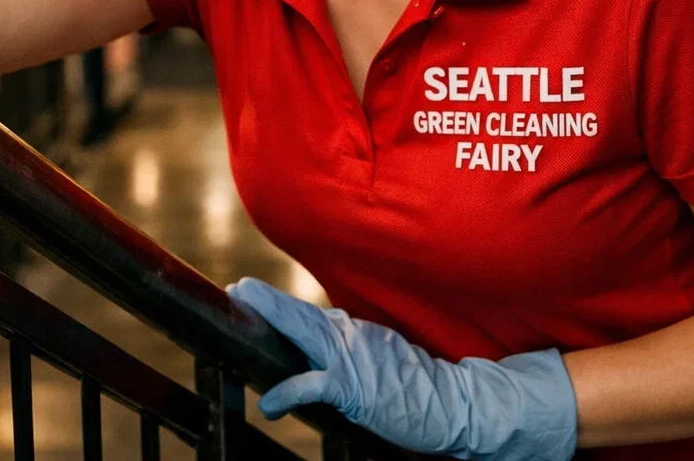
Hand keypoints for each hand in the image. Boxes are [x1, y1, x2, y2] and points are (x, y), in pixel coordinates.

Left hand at [228, 277, 576, 460]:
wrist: (454, 403)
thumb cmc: (417, 385)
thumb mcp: (382, 355)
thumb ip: (353, 345)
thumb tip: (326, 337)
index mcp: (356, 332)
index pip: (311, 315)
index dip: (279, 304)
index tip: (250, 291)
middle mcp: (351, 337)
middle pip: (301, 315)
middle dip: (268, 302)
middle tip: (239, 289)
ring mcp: (352, 360)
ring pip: (304, 335)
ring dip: (272, 320)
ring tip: (242, 308)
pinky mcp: (354, 388)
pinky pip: (314, 387)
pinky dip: (287, 392)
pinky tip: (269, 403)